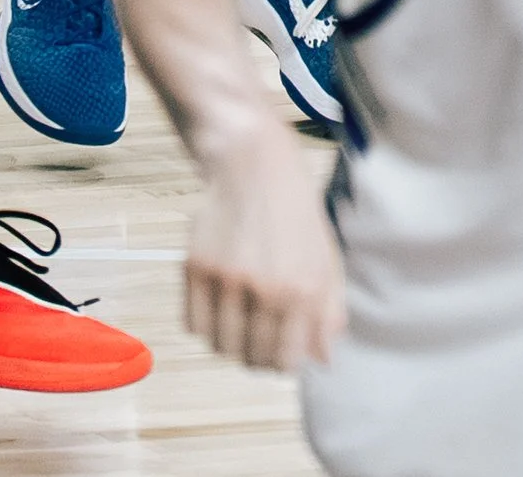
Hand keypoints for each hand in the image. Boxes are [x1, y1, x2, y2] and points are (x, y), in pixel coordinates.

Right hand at [183, 125, 345, 367]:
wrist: (252, 159)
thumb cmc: (294, 206)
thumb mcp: (325, 252)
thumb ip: (328, 309)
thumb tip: (323, 359)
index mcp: (302, 288)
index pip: (285, 360)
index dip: (283, 361)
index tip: (281, 350)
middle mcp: (264, 289)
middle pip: (252, 358)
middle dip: (258, 355)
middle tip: (260, 336)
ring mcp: (226, 279)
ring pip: (221, 347)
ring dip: (230, 343)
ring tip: (240, 319)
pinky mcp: (195, 267)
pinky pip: (194, 325)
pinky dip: (205, 324)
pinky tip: (219, 303)